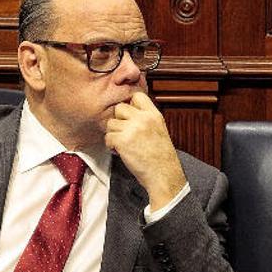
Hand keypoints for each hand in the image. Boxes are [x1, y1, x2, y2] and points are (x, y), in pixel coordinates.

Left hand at [105, 92, 186, 211]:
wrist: (163, 175)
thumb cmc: (161, 158)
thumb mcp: (159, 130)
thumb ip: (145, 119)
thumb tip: (128, 113)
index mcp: (154, 115)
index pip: (137, 96)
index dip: (130, 105)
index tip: (130, 117)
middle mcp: (143, 119)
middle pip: (119, 108)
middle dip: (119, 121)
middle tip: (125, 134)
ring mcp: (132, 129)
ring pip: (111, 123)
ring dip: (114, 135)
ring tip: (124, 145)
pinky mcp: (122, 141)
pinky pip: (108, 137)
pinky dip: (111, 146)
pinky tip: (121, 152)